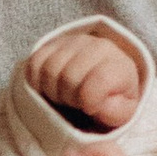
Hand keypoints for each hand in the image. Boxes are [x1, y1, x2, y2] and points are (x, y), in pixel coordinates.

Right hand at [26, 28, 144, 129]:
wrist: (103, 80)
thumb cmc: (112, 100)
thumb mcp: (121, 113)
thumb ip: (114, 112)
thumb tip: (96, 104)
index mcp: (119, 65)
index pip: (99, 79)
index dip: (89, 100)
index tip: (89, 108)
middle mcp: (97, 46)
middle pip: (69, 76)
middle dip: (69, 99)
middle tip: (75, 104)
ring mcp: (73, 42)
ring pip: (49, 69)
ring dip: (52, 92)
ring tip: (64, 97)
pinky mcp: (52, 44)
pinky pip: (34, 63)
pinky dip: (37, 82)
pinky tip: (51, 88)